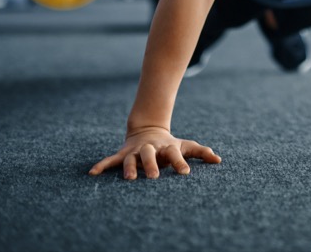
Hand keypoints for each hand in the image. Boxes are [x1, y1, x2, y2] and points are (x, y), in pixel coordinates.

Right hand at [88, 126, 221, 179]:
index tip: (185, 173)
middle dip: (151, 165)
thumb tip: (219, 160)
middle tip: (154, 178)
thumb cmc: (171, 145)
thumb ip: (201, 152)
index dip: (180, 163)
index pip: (175, 154)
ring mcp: (135, 151)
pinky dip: (101, 165)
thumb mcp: (186, 145)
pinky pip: (111, 160)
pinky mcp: (123, 154)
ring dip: (129, 168)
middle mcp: (150, 149)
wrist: (148, 130)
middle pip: (150, 155)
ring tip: (129, 179)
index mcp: (167, 147)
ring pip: (130, 159)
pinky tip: (92, 174)